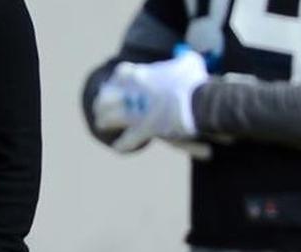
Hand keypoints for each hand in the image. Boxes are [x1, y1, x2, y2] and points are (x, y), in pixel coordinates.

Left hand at [94, 48, 208, 152]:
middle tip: (100, 107)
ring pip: (109, 117)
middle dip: (102, 101)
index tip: (116, 84)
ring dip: (104, 120)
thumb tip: (187, 56)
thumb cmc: (196, 82)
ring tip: (102, 124)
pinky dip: (121, 144)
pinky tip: (118, 146)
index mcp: (142, 74)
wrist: (199, 102)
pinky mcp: (144, 129)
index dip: (117, 80)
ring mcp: (136, 111)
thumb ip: (185, 59)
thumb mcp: (190, 63)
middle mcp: (133, 91)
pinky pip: (126, 140)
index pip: (120, 74)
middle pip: (107, 95)